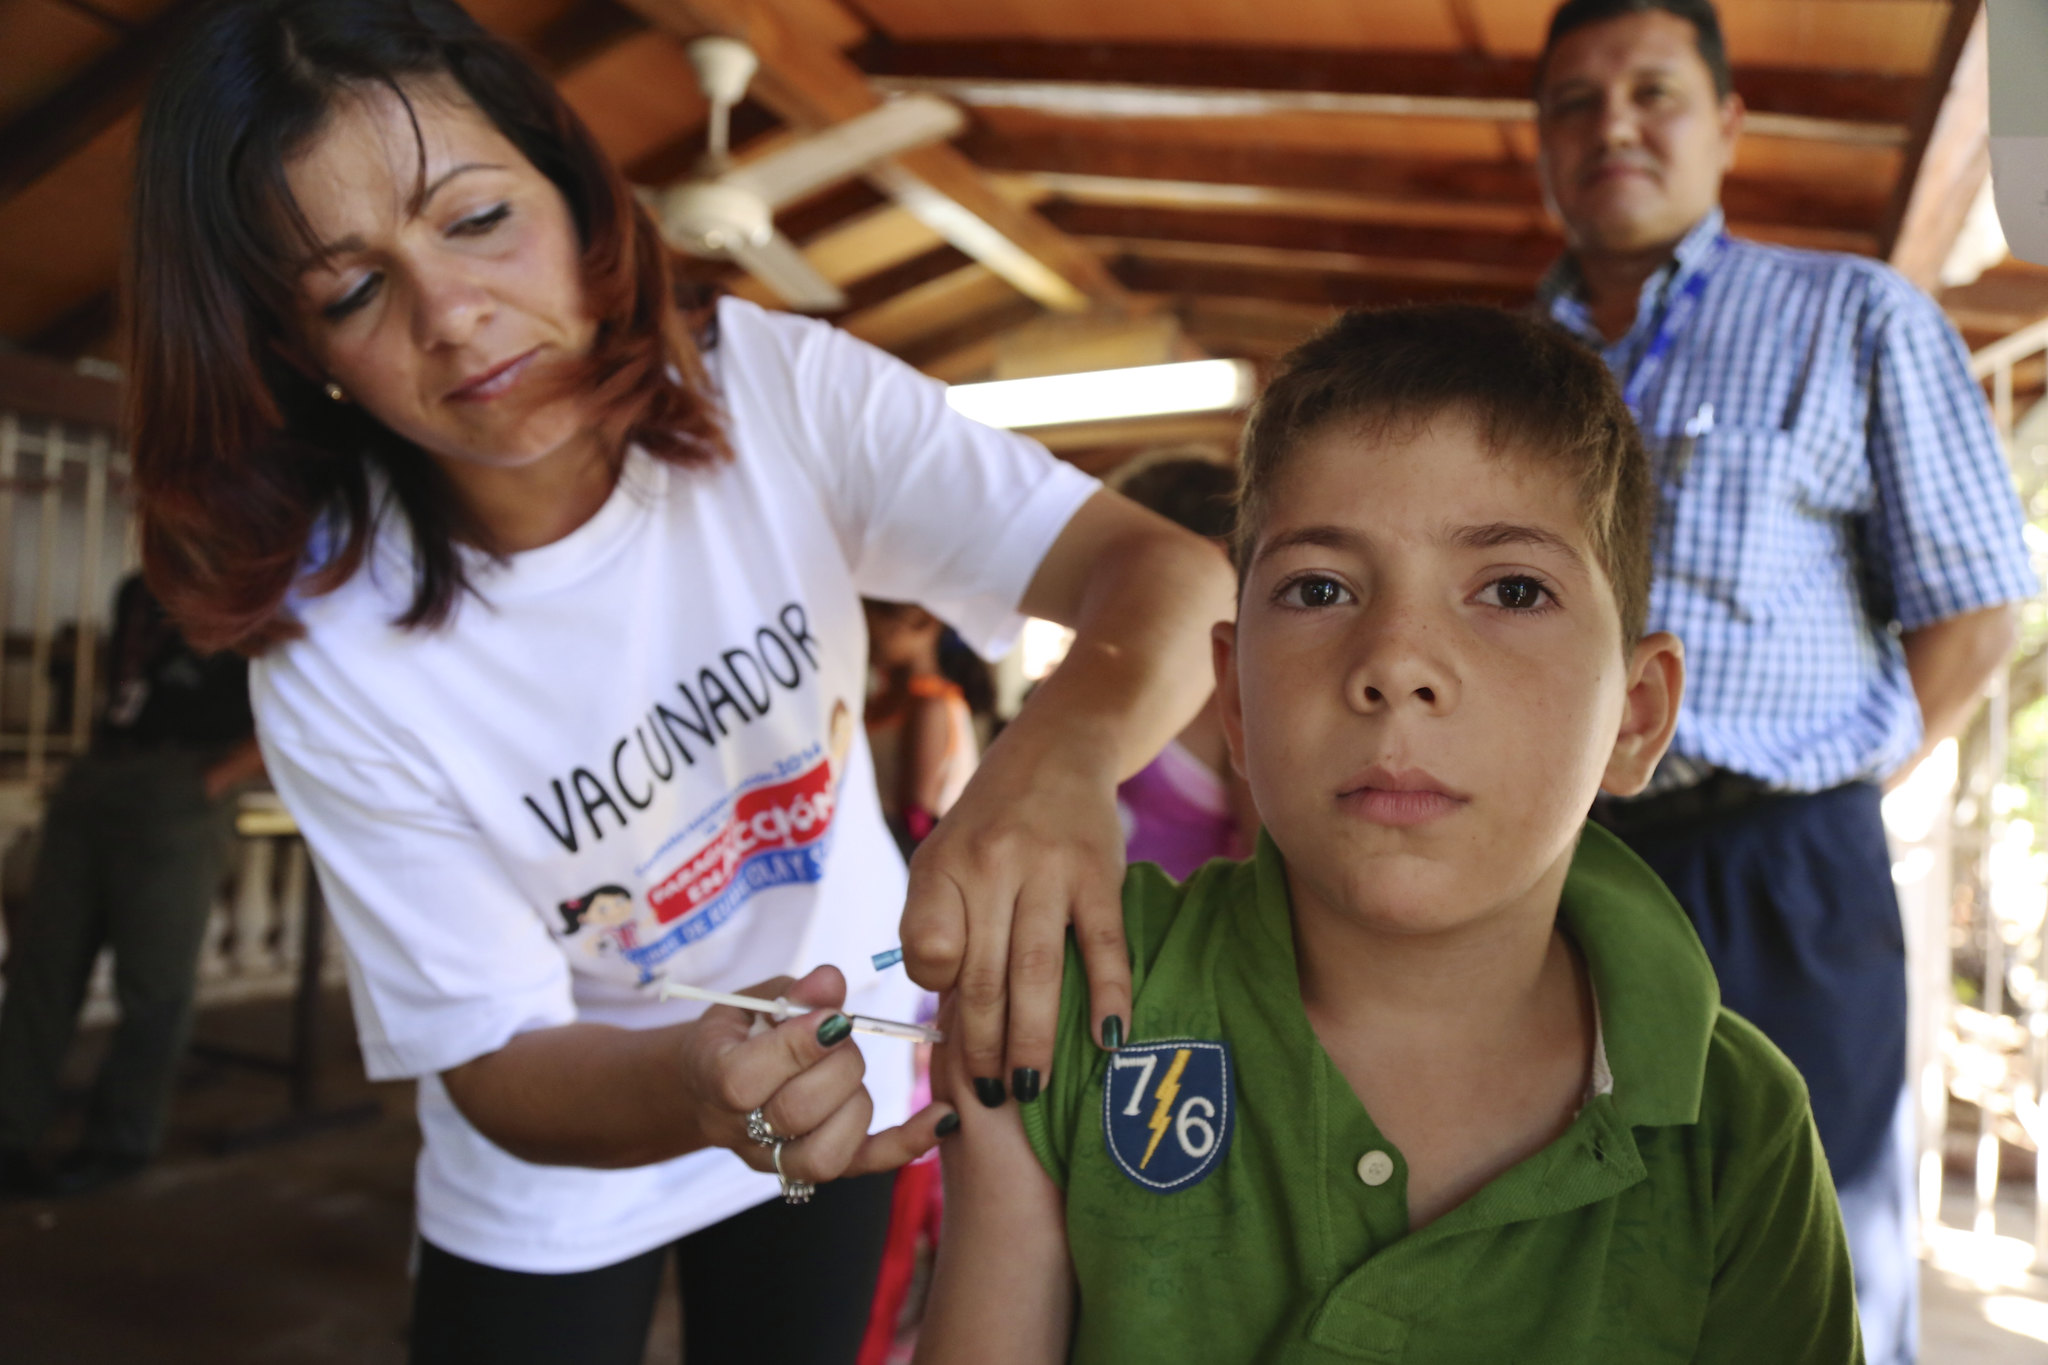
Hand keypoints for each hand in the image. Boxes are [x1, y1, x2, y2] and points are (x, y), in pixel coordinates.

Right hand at [680, 965, 952, 1184]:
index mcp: (712, 1077)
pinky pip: (864, 1166)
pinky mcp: (814, 1171)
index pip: (745, 1080)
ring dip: (855, 1104)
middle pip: (796, 1114)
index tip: (833, 1019)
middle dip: (837, 1067)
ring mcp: (776, 1160)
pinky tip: (943, 1116)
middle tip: (842, 1036)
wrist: (717, 1082)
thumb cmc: (743, 1030)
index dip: (796, 1047)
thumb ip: (794, 992)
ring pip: (825, 1155)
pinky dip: (907, 1143)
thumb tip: (832, 981)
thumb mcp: (756, 998)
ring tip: (850, 1071)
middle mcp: (740, 1130)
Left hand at [899, 730, 1128, 1107]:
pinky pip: (1103, 946)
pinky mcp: (1099, 875)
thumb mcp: (942, 859)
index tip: (948, 1036)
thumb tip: (945, 1007)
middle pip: (983, 975)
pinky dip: (1108, 997)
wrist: (1054, 754)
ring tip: (1028, 1087)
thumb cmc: (989, 826)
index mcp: (943, 866)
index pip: (929, 951)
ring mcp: (1049, 869)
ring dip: (1033, 1038)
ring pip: (1036, 971)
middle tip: (989, 1097)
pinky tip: (1107, 1041)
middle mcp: (991, 865)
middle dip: (983, 1046)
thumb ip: (936, 925)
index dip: (937, 998)